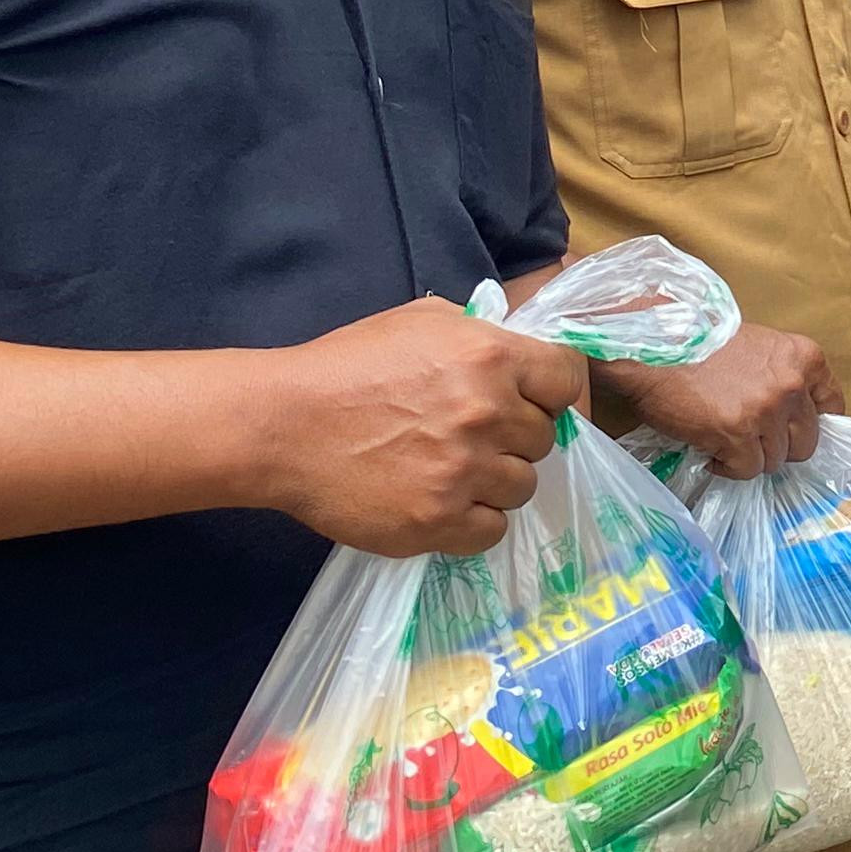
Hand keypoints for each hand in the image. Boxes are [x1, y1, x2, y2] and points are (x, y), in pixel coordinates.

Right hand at [244, 299, 589, 557]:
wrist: (283, 425)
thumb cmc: (347, 365)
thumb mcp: (421, 321)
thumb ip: (480, 333)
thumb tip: (518, 348)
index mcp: (491, 358)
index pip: (568, 379)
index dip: (551, 391)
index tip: (531, 400)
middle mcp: (488, 414)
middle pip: (544, 437)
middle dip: (515, 437)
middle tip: (472, 437)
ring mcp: (464, 472)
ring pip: (522, 486)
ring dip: (495, 481)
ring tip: (452, 471)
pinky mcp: (436, 521)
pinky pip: (491, 530)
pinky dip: (473, 521)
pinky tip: (443, 503)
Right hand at [600, 321, 839, 483]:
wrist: (656, 347)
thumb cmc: (702, 344)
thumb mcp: (760, 348)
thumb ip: (784, 375)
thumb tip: (796, 417)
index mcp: (805, 358)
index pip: (832, 405)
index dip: (812, 424)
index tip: (794, 431)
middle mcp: (793, 385)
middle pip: (807, 442)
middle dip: (779, 446)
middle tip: (751, 438)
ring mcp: (766, 411)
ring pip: (775, 460)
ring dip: (750, 457)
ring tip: (724, 438)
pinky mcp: (737, 435)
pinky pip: (746, 470)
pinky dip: (728, 467)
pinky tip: (711, 448)